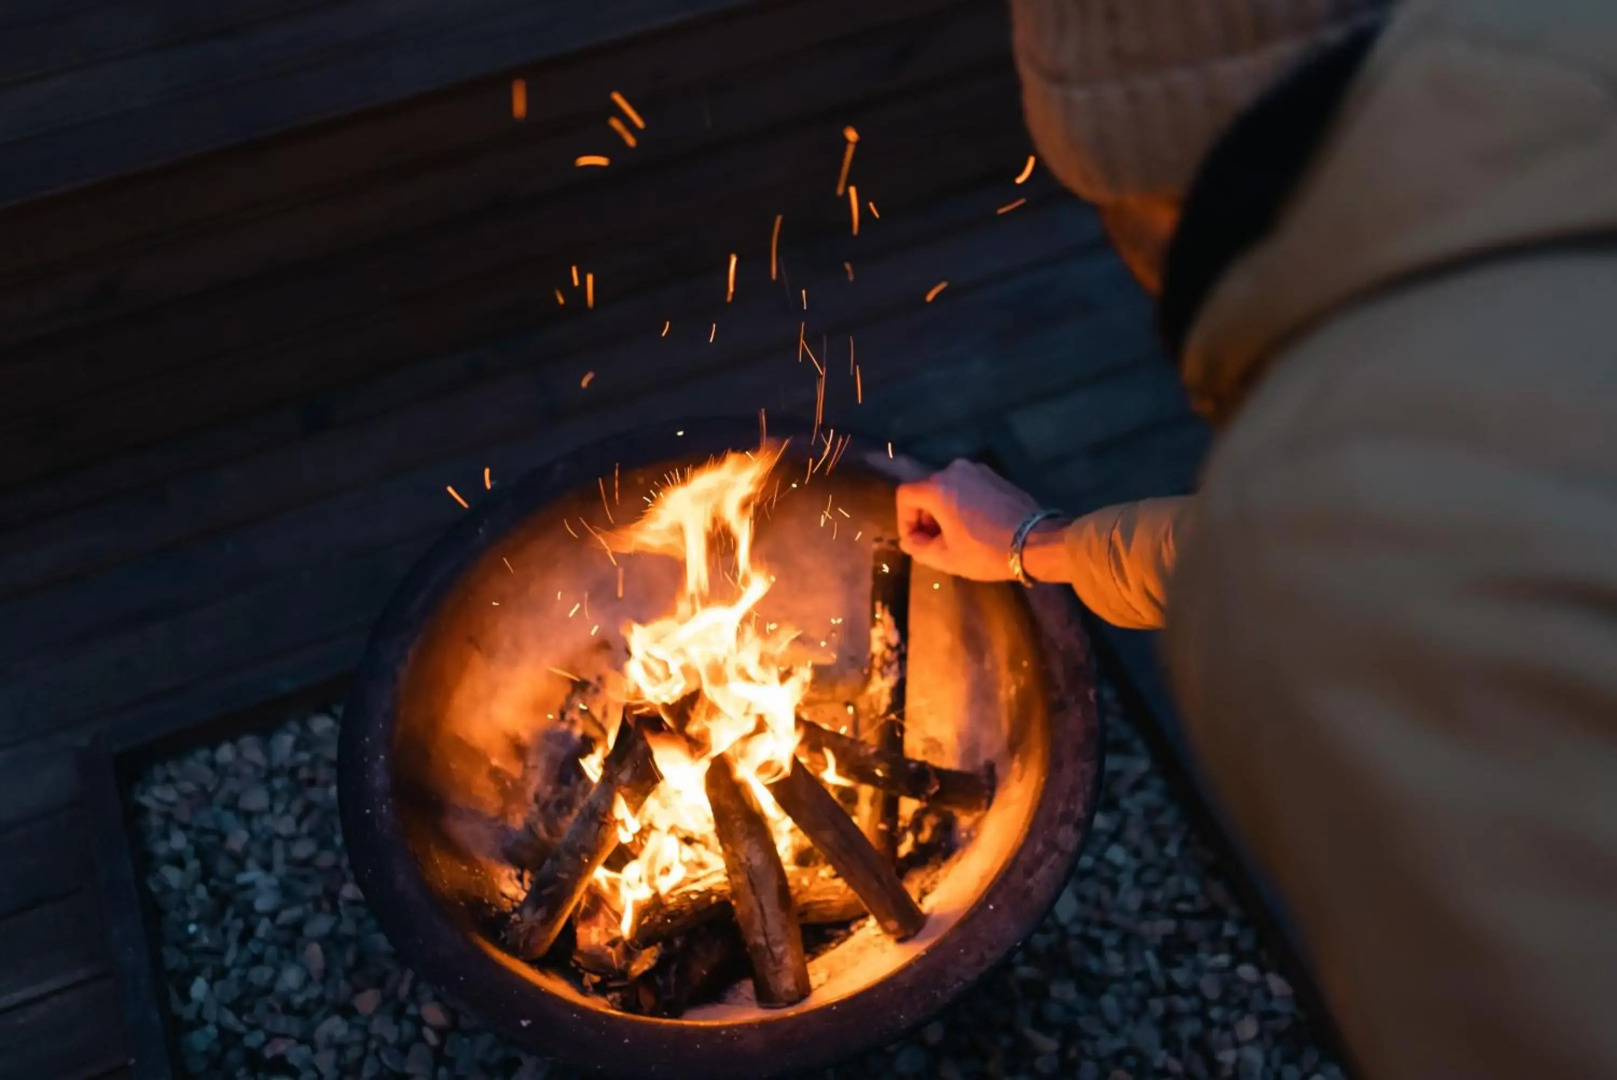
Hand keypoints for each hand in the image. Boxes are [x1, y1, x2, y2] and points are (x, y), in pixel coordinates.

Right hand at [894, 459, 1041, 580]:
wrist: (1036, 541)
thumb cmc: (986, 551)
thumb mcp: (946, 557)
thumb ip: (918, 548)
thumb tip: (910, 541)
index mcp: (938, 487)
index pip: (905, 495)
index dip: (904, 520)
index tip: (916, 541)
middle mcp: (955, 470)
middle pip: (926, 490)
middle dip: (924, 517)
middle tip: (934, 543)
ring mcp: (978, 470)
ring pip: (947, 489)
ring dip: (943, 511)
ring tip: (955, 536)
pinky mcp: (995, 476)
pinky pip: (967, 487)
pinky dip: (962, 504)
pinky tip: (974, 526)